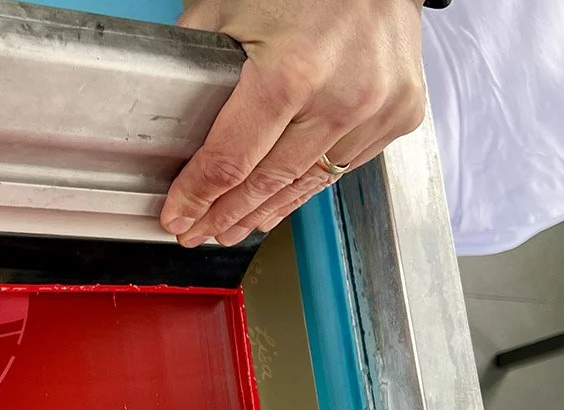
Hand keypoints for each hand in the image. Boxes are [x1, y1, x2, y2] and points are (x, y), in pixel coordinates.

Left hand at [163, 0, 426, 245]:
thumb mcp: (229, 6)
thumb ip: (193, 59)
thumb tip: (163, 112)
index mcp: (294, 73)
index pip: (231, 161)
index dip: (198, 197)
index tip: (177, 216)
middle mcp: (342, 98)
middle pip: (266, 183)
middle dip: (223, 215)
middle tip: (196, 233)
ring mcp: (377, 110)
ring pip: (303, 185)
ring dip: (261, 213)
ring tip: (229, 229)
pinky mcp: (400, 115)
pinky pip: (339, 168)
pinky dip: (301, 190)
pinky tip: (274, 205)